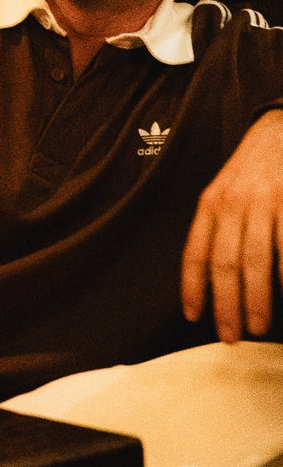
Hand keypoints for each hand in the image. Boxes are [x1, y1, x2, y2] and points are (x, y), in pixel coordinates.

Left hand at [181, 109, 282, 341]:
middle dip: (226, 304)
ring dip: (257, 299)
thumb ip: (217, 230)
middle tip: (230, 335)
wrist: (279, 130)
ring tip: (257, 326)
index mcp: (210, 205)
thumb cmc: (252, 172)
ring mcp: (264, 203)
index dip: (192, 287)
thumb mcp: (224, 194)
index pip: (195, 253)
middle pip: (225, 265)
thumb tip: (214, 279)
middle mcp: (232, 205)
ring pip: (257, 262)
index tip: (194, 316)